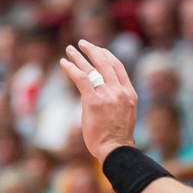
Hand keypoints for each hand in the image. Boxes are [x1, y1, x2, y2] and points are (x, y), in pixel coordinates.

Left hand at [59, 40, 137, 162]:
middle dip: (93, 50)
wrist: (116, 149)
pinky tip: (63, 63)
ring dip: (79, 57)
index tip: (98, 50)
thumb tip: (107, 95)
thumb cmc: (118, 137)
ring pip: (92, 69)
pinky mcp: (94, 101)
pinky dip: (71, 69)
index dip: (106, 56)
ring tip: (69, 49)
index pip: (118, 67)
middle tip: (82, 43)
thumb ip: (118, 100)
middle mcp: (120, 91)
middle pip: (106, 63)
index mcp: (129, 93)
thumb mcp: (125, 113)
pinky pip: (81, 79)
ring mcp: (108, 95)